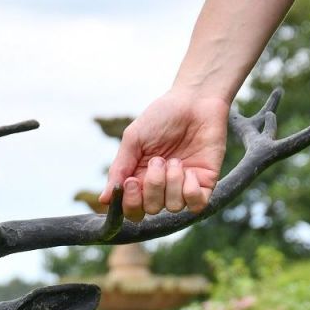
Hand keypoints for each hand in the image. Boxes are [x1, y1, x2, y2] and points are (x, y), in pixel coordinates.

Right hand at [99, 91, 229, 220]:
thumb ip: (119, 169)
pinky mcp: (205, 185)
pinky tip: (190, 171)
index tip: (131, 181)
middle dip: (153, 186)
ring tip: (176, 160)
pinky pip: (196, 205)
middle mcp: (162, 188)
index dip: (131, 202)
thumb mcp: (134, 139)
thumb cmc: (162, 116)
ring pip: (173, 206)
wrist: (195, 100)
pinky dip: (190, 191)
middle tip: (158, 160)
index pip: (132, 209)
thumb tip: (104, 199)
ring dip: (172, 182)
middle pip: (151, 209)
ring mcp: (184, 187)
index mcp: (141, 178)